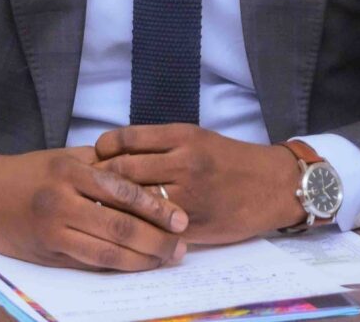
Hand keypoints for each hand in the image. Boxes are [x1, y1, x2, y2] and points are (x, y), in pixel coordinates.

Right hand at [0, 146, 189, 270]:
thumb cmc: (30, 171)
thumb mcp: (63, 156)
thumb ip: (100, 165)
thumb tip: (145, 174)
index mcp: (69, 169)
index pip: (122, 190)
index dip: (155, 206)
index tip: (181, 218)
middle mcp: (61, 199)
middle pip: (119, 224)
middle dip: (157, 238)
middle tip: (183, 244)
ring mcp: (53, 229)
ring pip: (107, 250)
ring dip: (143, 258)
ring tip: (168, 258)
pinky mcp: (48, 252)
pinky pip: (89, 262)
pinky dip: (117, 265)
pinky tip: (137, 265)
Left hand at [95, 124, 304, 243]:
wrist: (271, 185)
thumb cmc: (230, 159)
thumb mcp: (196, 137)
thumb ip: (160, 144)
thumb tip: (115, 152)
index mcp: (183, 136)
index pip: (126, 138)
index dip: (104, 148)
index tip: (97, 154)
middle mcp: (184, 162)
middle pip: (123, 170)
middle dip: (100, 178)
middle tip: (88, 184)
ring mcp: (188, 195)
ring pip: (134, 199)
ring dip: (112, 204)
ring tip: (99, 204)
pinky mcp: (192, 222)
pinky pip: (152, 224)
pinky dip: (135, 223)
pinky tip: (125, 222)